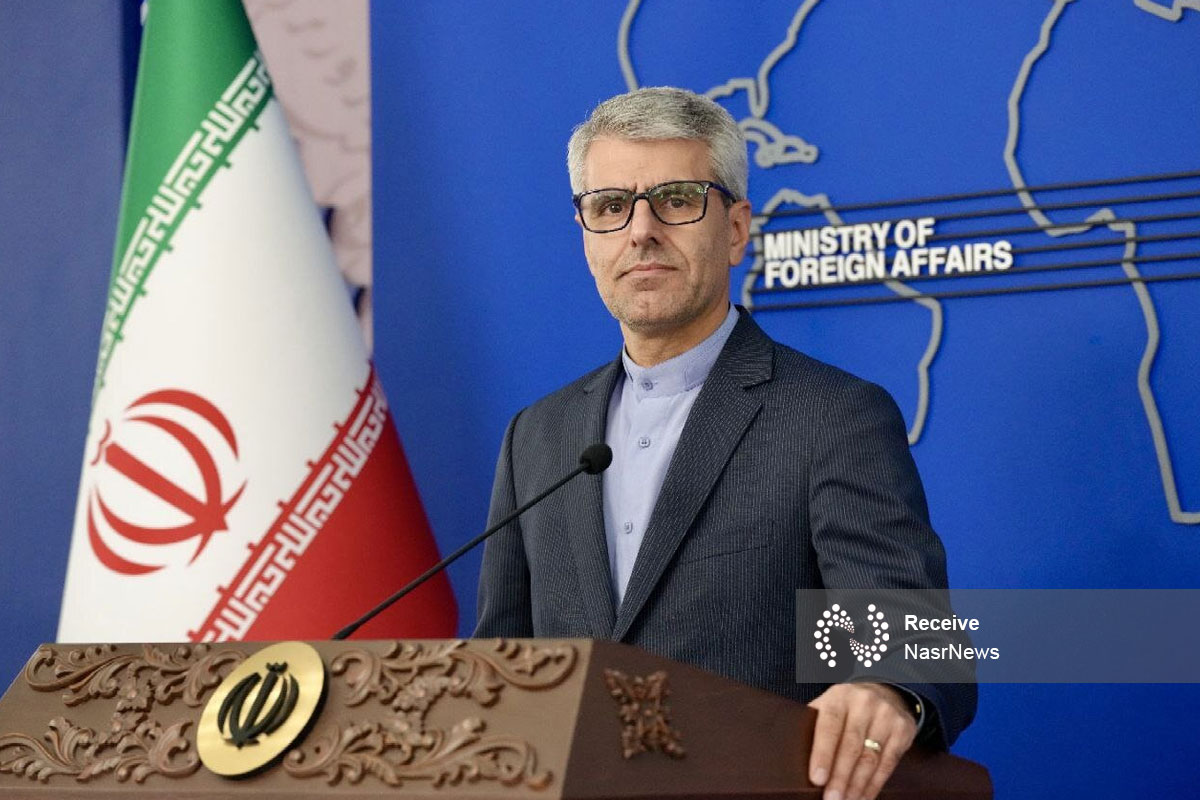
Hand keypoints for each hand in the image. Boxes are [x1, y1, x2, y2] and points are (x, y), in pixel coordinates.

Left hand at [807, 682, 916, 799]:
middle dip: (840, 777)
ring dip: (857, 786)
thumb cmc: (846, 707)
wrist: (885, 693)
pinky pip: (888, 764)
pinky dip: (875, 785)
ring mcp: (886, 715)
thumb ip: (813, 725)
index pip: (829, 726)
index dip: (822, 754)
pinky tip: (864, 797)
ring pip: (871, 758)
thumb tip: (794, 759)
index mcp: (839, 696)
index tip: (817, 779)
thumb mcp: (828, 705)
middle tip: (831, 799)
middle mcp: (864, 702)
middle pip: (851, 746)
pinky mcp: (903, 730)